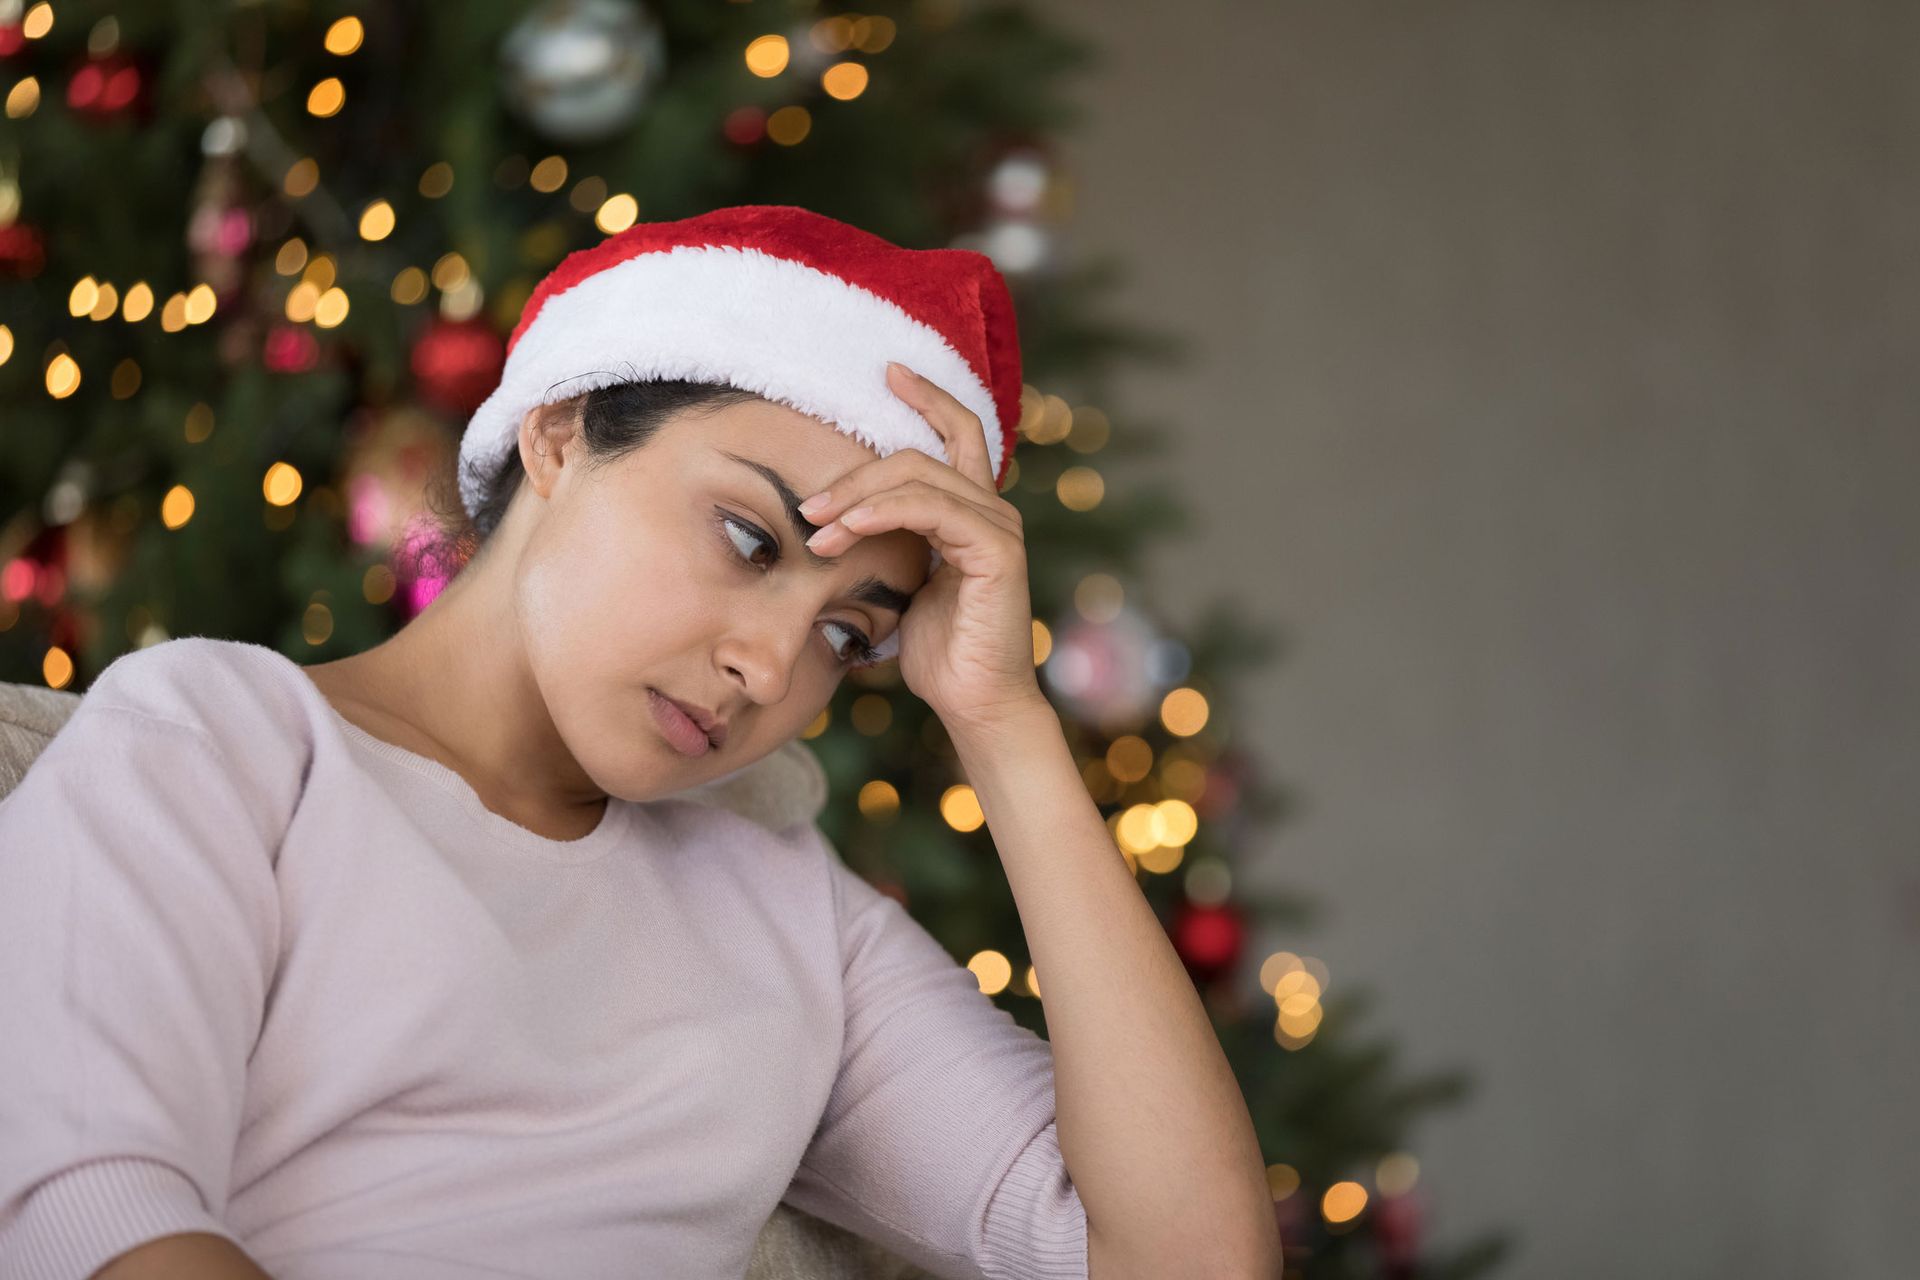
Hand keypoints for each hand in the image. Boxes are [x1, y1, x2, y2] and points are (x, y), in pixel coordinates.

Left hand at [797, 361, 1047, 735]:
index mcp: (972, 513)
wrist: (974, 704)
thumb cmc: (937, 655)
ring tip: (816, 527)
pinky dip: (882, 512)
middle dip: (854, 474)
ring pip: (920, 477)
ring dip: (857, 497)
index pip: (957, 434)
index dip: (927, 397)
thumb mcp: (901, 588)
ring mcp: (997, 527)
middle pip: (920, 455)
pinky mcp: (996, 550)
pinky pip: (931, 508)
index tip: (888, 373)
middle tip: (807, 507)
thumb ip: (884, 549)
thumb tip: (827, 530)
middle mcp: (991, 511)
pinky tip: (847, 530)